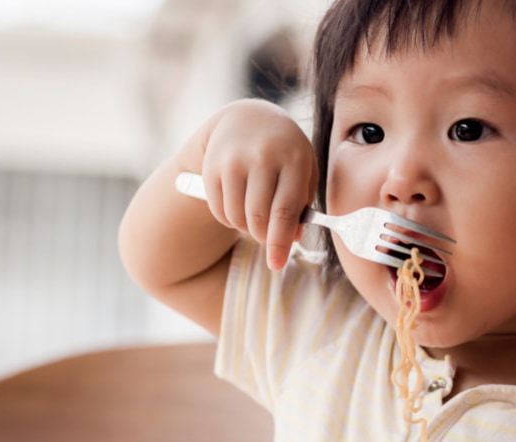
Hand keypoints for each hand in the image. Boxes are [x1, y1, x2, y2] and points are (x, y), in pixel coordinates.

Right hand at [200, 99, 317, 269]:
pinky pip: (219, 211)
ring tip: (256, 220)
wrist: (248, 119)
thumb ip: (302, 205)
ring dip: (247, 229)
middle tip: (269, 237)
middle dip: (264, 238)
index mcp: (293, 160)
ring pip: (237, 217)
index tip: (276, 265)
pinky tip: (240, 208)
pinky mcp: (212, 167)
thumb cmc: (285, 152)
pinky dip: (230, 219)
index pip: (285, 211)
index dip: (280, 243)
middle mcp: (262, 158)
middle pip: (258, 218)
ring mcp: (234, 161)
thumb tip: (291, 240)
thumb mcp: (304, 170)